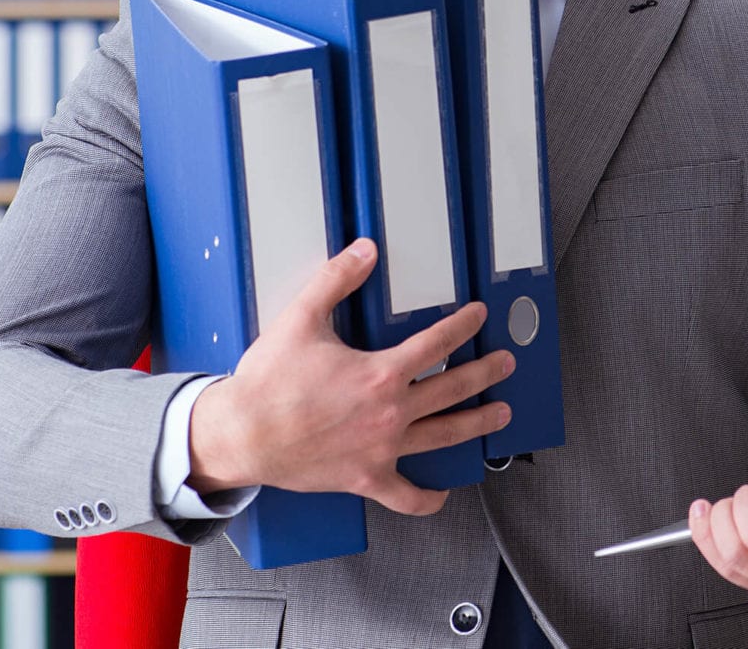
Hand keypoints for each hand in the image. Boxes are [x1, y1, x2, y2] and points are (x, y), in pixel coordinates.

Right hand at [187, 238, 513, 515]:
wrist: (242, 435)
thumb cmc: (269, 381)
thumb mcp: (302, 317)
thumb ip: (337, 279)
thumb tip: (365, 250)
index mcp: (380, 373)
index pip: (436, 343)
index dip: (463, 326)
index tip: (479, 316)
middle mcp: (390, 413)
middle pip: (453, 388)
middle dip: (485, 372)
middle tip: (506, 362)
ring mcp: (382, 449)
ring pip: (443, 436)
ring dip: (477, 423)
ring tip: (502, 413)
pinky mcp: (366, 478)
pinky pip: (404, 495)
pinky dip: (426, 498)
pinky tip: (441, 495)